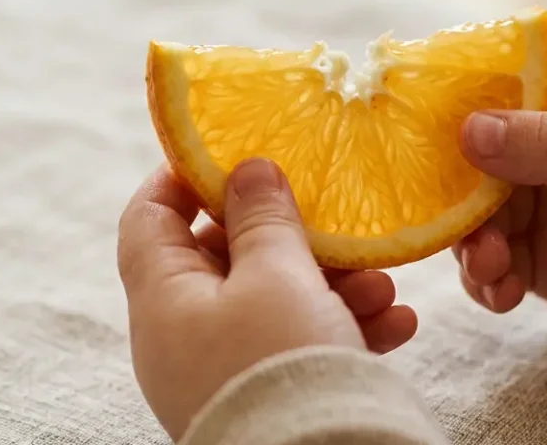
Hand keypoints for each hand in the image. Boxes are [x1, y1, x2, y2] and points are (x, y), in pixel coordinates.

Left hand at [117, 159, 417, 439]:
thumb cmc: (280, 362)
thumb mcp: (276, 274)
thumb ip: (263, 216)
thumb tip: (248, 169)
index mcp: (162, 297)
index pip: (150, 216)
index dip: (186, 176)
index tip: (235, 150)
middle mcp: (182, 335)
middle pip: (224, 258)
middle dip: (289, 236)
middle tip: (336, 224)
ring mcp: (221, 369)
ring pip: (274, 302)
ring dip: (332, 284)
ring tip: (382, 284)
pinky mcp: (264, 397)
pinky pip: (299, 348)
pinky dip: (343, 328)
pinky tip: (396, 323)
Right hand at [453, 40, 546, 365]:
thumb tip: (468, 129)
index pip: (525, 67)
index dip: (476, 78)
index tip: (429, 98)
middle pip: (484, 139)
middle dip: (458, 171)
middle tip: (441, 197)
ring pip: (477, 203)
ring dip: (469, 233)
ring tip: (488, 260)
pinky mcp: (541, 257)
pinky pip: (490, 257)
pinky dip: (484, 273)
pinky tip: (501, 289)